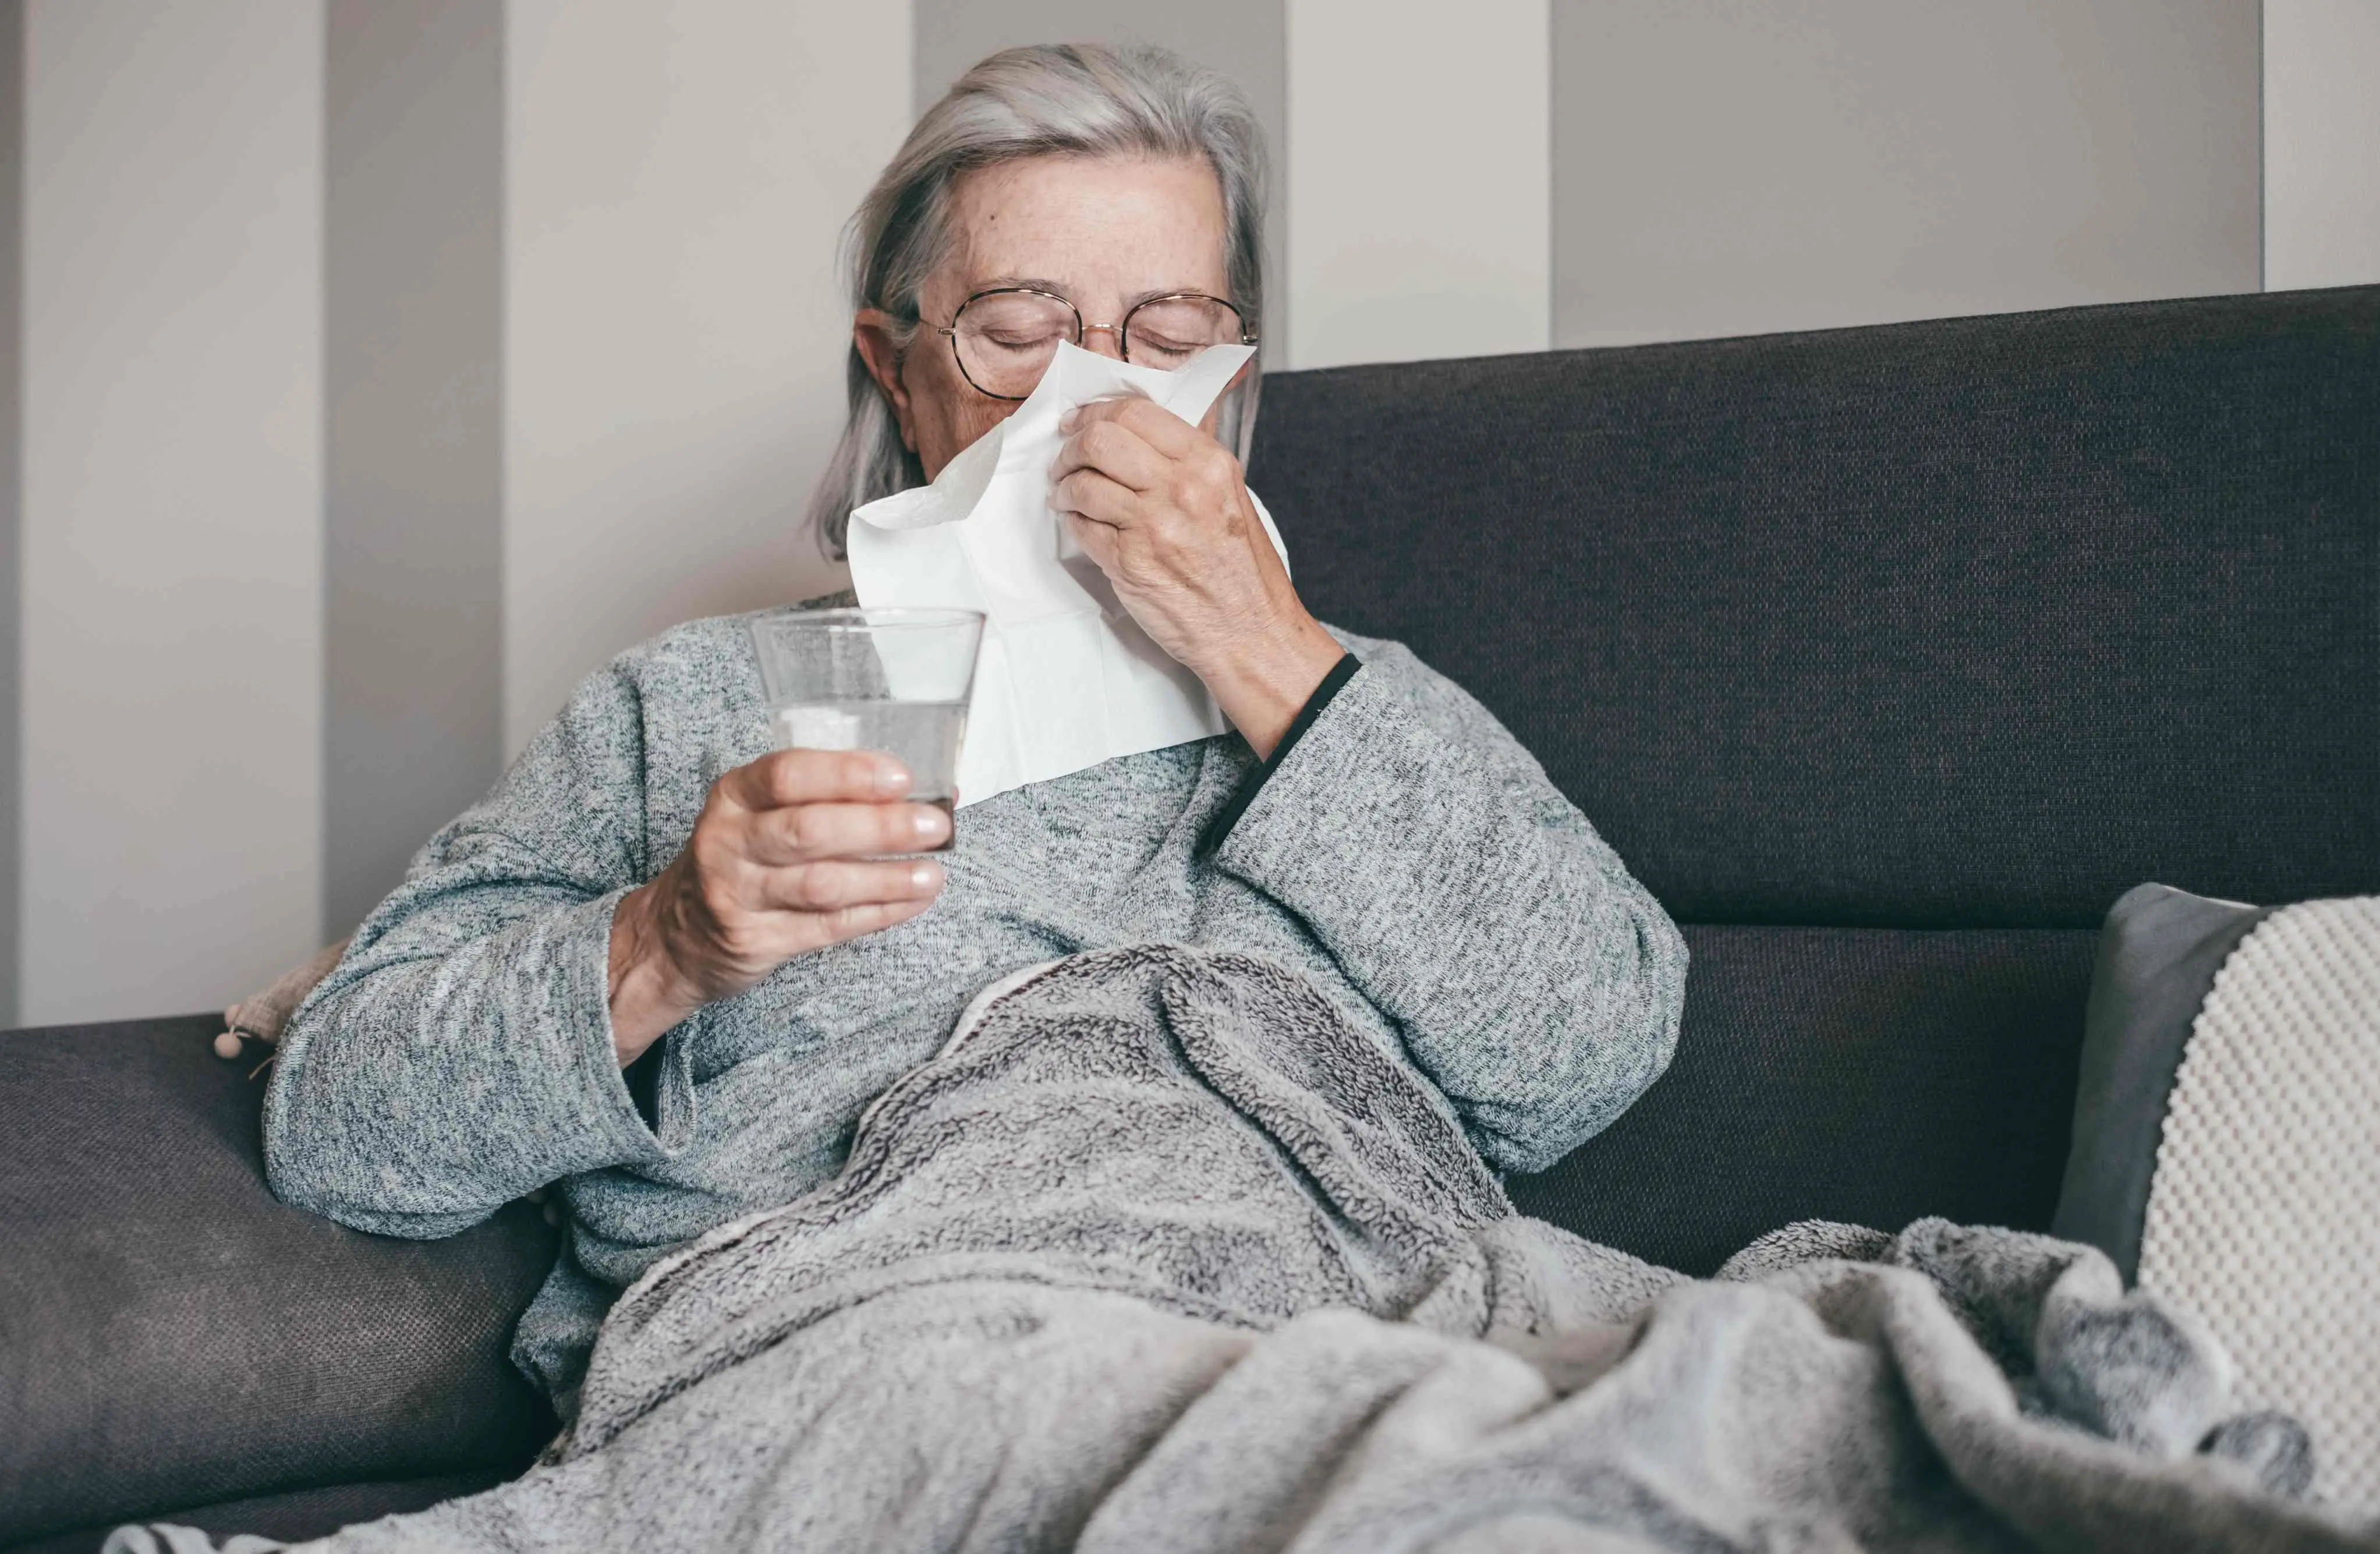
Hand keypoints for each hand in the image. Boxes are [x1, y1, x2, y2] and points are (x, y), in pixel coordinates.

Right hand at [605, 749, 948, 1063]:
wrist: (676, 934)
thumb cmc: (741, 859)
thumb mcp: (759, 814)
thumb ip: (826, 799)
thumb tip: (920, 791)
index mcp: (734, 795)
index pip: (788, 774)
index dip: (848, 774)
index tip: (901, 777)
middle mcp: (728, 841)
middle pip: (809, 830)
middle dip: (880, 827)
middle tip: (934, 826)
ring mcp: (738, 895)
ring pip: (821, 885)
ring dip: (886, 878)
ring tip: (932, 873)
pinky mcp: (756, 941)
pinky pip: (827, 926)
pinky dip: (877, 914)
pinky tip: (913, 902)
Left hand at [1050, 397, 1342, 756]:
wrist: (1250, 632)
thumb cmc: (1242, 572)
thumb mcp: (1230, 496)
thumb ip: (1188, 461)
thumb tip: (1137, 434)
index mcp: (1209, 463)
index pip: (1136, 412)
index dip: (1096, 412)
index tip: (1080, 421)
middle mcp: (1182, 488)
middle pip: (1101, 438)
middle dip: (1072, 445)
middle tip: (1066, 458)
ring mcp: (1153, 525)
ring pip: (1083, 482)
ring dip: (1064, 486)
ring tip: (1067, 494)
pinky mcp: (1129, 563)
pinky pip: (1082, 527)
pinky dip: (1073, 521)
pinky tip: (1080, 523)